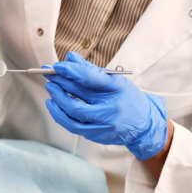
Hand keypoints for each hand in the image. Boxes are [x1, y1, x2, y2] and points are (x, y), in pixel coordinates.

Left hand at [43, 53, 168, 160]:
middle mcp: (111, 108)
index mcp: (117, 89)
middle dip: (60, 83)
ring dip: (58, 99)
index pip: (92, 79)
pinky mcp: (96, 135)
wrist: (143, 125)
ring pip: (74, 113)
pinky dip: (60, 114)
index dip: (72, 71)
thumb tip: (70, 57)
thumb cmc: (127, 98)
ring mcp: (103, 124)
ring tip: (50, 88)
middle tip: (48, 74)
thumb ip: (91, 70)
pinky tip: (53, 104)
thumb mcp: (115, 81)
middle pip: (79, 95)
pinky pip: (73, 126)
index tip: (58, 66)